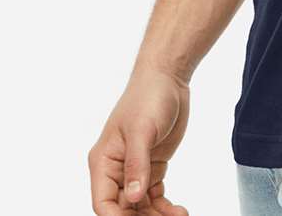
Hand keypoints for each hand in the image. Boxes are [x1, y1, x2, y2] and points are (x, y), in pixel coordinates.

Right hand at [88, 63, 190, 213]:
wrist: (168, 78)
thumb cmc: (148, 96)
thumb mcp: (142, 130)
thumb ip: (136, 165)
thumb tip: (133, 198)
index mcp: (103, 162)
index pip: (103, 203)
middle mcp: (116, 170)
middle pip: (123, 209)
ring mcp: (134, 169)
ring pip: (139, 206)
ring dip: (156, 215)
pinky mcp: (151, 166)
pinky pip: (153, 196)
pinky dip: (164, 206)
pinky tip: (178, 210)